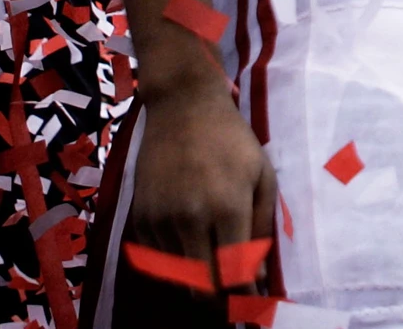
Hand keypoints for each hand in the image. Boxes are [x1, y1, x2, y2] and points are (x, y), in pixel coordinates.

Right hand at [127, 84, 277, 288]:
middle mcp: (190, 218)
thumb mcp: (262, 176)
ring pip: (177, 276)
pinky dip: (174, 261)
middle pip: (201, 285)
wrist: (182, 107)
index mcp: (227, 208)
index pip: (233, 274)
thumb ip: (262, 226)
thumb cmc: (232, 140)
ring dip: (196, 278)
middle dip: (219, 295)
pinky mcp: (140, 217)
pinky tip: (190, 243)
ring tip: (211, 262)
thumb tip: (257, 274)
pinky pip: (156, 259)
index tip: (251, 295)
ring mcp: (160, 219)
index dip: (243, 292)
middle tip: (231, 288)